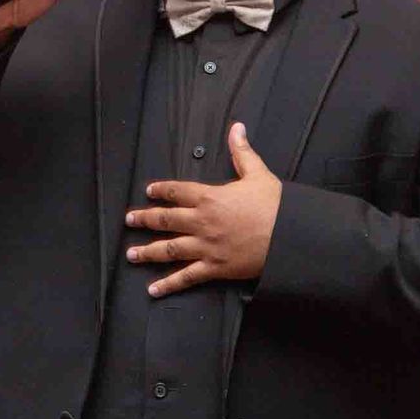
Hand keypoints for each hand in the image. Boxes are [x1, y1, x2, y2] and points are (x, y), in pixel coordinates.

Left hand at [124, 123, 280, 296]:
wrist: (289, 235)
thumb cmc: (275, 205)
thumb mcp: (257, 173)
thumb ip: (242, 152)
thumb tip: (237, 128)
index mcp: (210, 197)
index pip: (177, 191)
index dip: (161, 190)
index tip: (149, 191)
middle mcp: (202, 222)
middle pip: (165, 220)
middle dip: (144, 219)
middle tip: (130, 220)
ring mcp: (205, 247)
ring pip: (169, 249)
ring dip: (147, 252)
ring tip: (131, 254)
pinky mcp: (214, 268)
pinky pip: (186, 277)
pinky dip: (169, 284)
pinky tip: (153, 290)